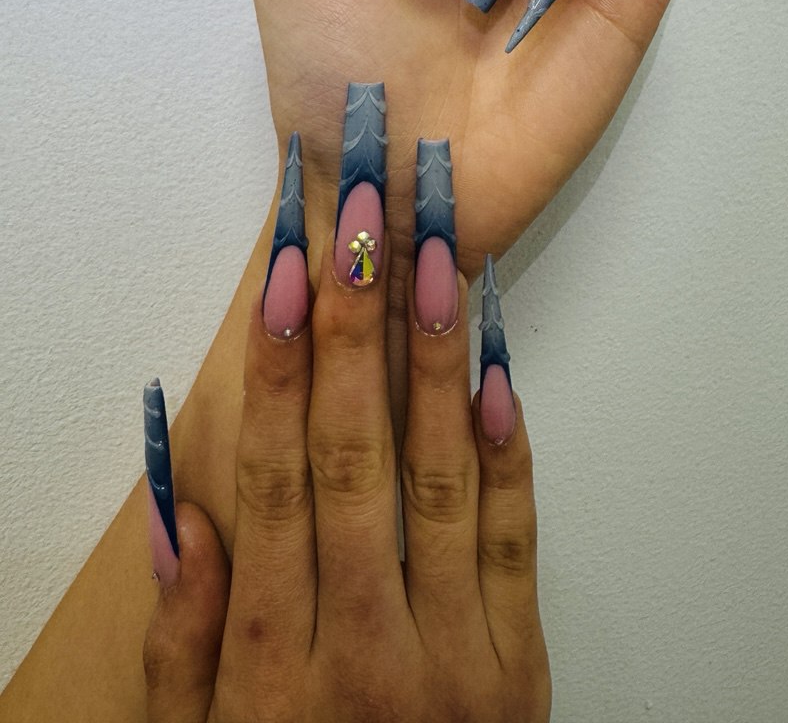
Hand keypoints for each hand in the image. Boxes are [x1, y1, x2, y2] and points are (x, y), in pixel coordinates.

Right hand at [142, 154, 548, 722]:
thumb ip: (183, 638)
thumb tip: (176, 504)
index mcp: (272, 663)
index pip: (272, 480)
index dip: (274, 365)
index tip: (283, 268)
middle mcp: (364, 646)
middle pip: (353, 452)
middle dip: (353, 318)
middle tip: (361, 210)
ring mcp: (455, 653)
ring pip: (440, 476)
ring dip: (434, 354)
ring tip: (432, 249)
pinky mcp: (522, 665)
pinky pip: (516, 540)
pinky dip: (510, 450)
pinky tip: (498, 367)